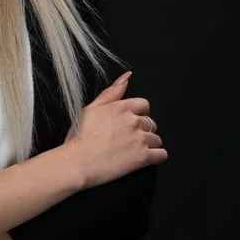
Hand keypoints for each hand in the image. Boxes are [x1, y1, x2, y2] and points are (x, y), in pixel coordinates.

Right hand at [60, 71, 166, 188]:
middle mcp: (133, 121)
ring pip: (157, 139)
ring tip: (133, 151)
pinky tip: (143, 159)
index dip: (139, 114)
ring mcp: (140, 139)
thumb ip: (111, 92)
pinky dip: (156, 157)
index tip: (131, 123)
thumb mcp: (90, 109)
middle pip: (151, 123)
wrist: (77, 162)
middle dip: (143, 130)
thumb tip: (127, 77)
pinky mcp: (143, 157)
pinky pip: (162, 154)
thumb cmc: (79, 137)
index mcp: (120, 108)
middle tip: (129, 140)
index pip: (144, 105)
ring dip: (149, 145)